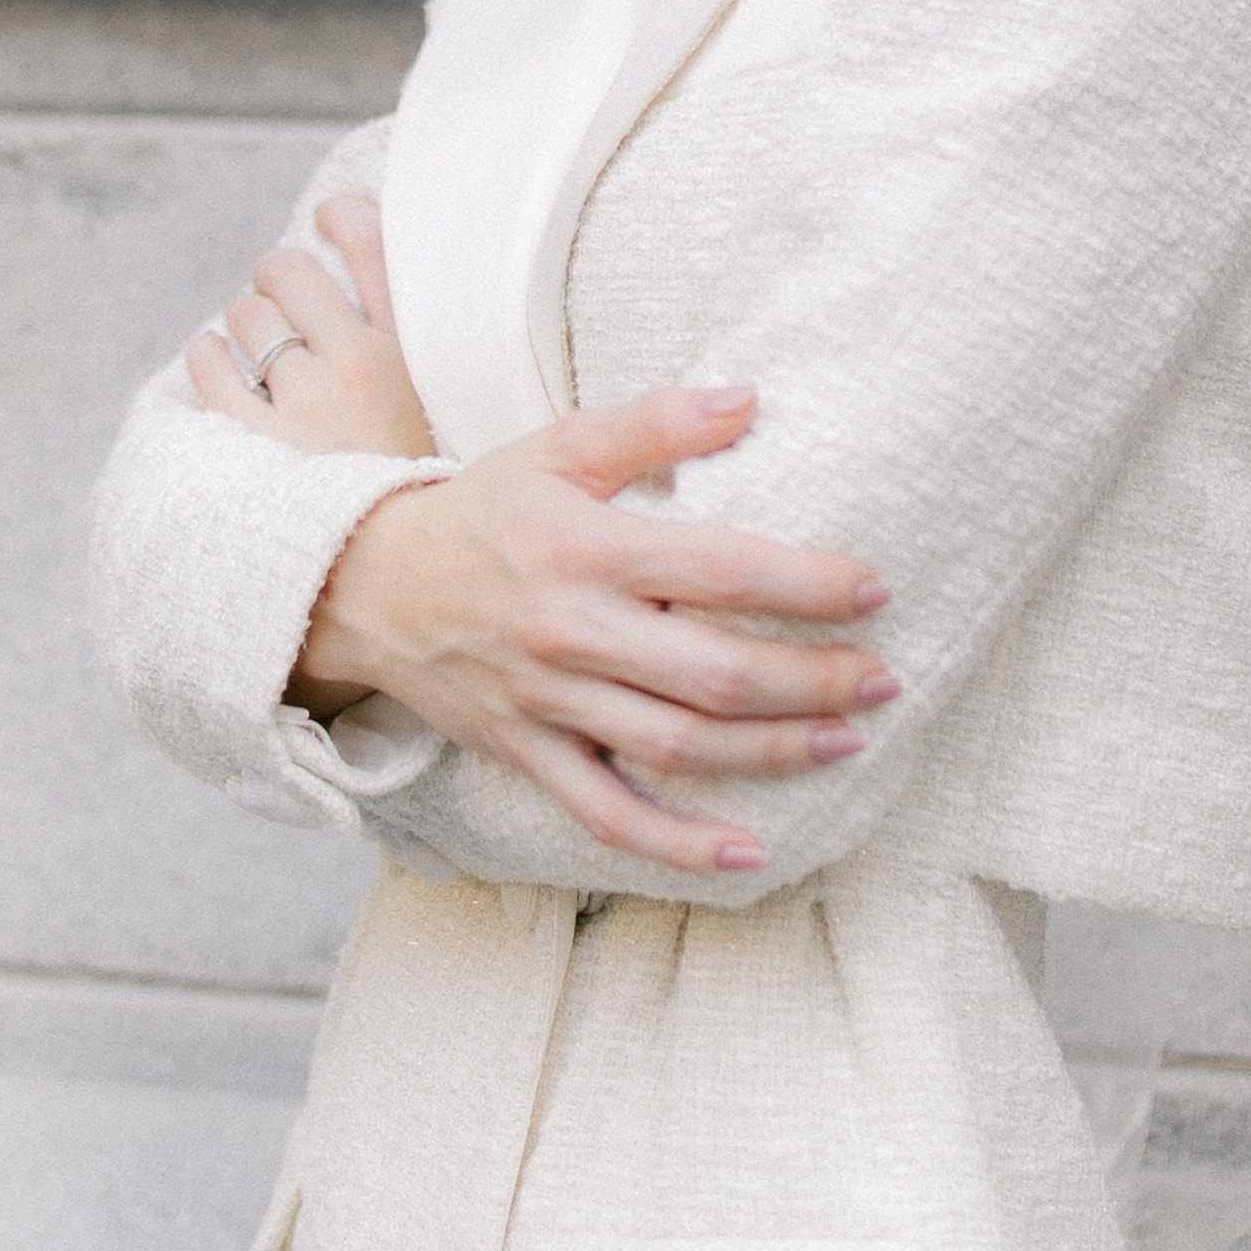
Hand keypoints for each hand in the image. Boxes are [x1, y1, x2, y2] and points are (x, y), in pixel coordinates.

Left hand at [184, 198, 436, 463]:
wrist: (392, 564)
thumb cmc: (411, 471)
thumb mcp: (435, 395)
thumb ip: (406, 323)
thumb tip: (358, 233)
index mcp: (411, 351)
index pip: (371, 241)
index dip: (340, 215)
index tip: (327, 220)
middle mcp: (359, 367)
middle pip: (290, 270)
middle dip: (276, 275)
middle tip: (281, 297)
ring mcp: (306, 403)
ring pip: (247, 313)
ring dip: (246, 322)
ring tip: (261, 349)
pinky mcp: (257, 440)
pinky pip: (210, 362)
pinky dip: (209, 356)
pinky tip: (222, 365)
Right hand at [298, 387, 897, 881]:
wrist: (366, 584)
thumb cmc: (484, 508)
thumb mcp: (559, 445)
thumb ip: (655, 424)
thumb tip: (750, 398)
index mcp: (586, 549)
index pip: (714, 568)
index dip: (801, 582)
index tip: (872, 587)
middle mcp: (572, 632)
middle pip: (712, 672)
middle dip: (811, 681)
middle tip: (884, 678)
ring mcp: (549, 703)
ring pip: (676, 746)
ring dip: (772, 753)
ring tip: (848, 739)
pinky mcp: (529, 754)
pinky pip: (607, 814)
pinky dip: (676, 843)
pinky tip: (747, 853)